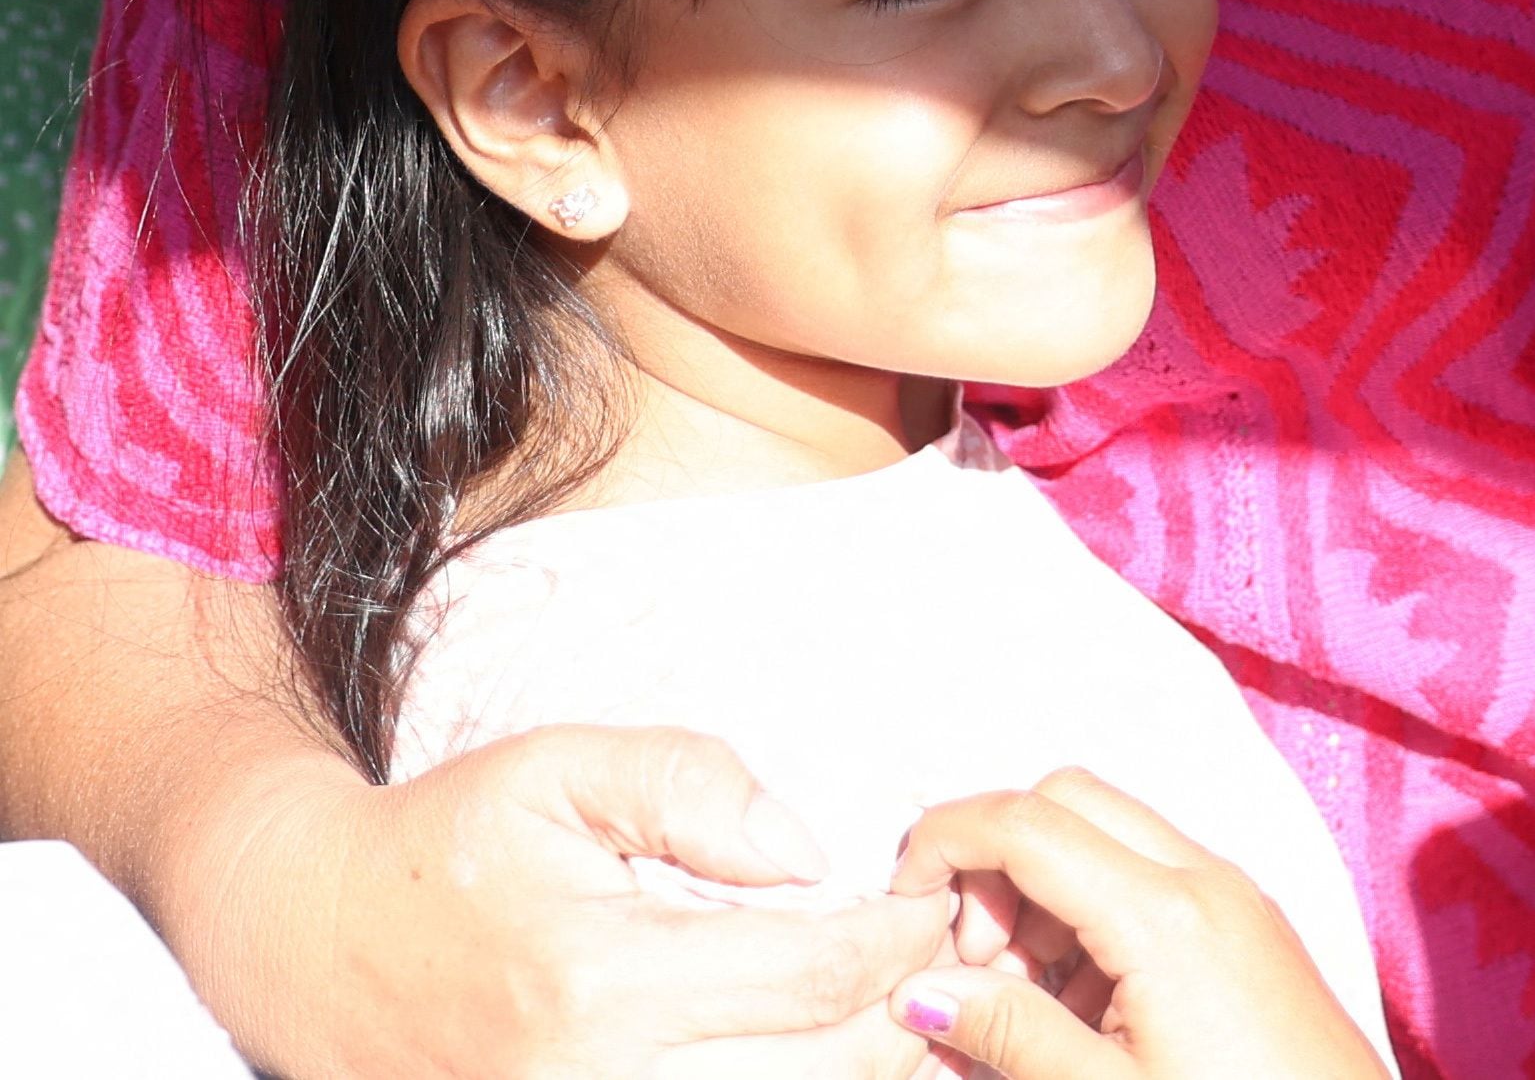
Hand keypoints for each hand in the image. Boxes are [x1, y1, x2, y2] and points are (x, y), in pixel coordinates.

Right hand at [269, 725, 950, 1079]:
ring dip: (860, 1066)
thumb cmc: (443, 845)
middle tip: (944, 955)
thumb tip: (808, 849)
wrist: (304, 942)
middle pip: (825, 1071)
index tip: (935, 902)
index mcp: (600, 983)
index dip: (904, 938)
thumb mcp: (558, 771)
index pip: (818, 976)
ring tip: (894, 1005)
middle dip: (906, 1010)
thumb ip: (692, 786)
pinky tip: (814, 1049)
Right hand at [886, 772, 1381, 1079]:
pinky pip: (1149, 883)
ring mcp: (1233, 898)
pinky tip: (1081, 1015)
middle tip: (976, 973)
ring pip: (1108, 838)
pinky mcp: (1246, 928)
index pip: (1027, 821)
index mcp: (1166, 914)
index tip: (902, 910)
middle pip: (1069, 803)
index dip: (943, 844)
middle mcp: (1206, 881)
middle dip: (997, 866)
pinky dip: (1092, 921)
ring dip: (1044, 899)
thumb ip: (1009, 1036)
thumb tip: (921, 990)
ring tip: (1030, 1012)